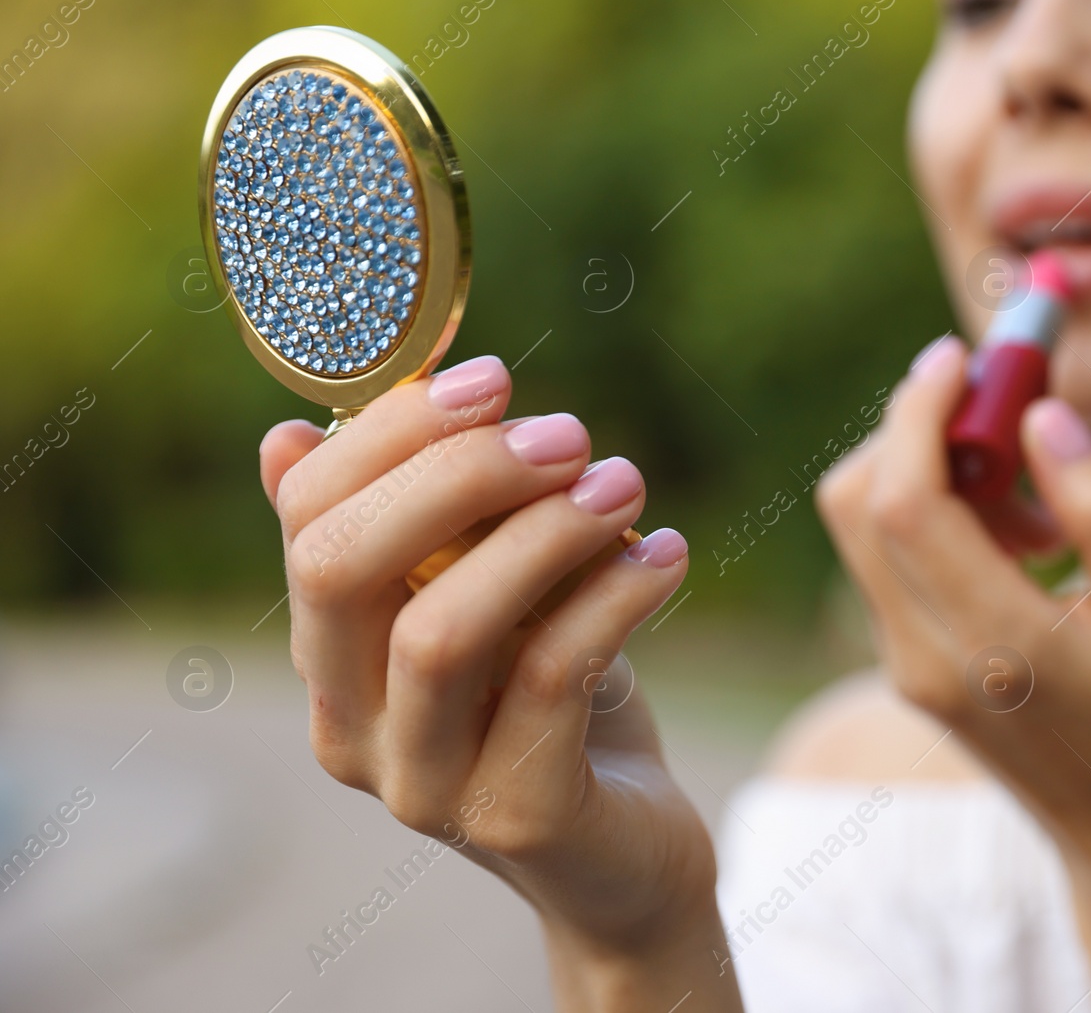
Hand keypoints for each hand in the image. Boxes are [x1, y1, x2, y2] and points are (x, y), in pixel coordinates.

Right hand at [257, 355, 716, 959]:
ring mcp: (423, 785)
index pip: (309, 523)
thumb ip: (419, 529)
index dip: (390, 434)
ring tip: (624, 485)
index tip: (495, 379)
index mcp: (333, 659)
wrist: (627, 851)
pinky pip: (550, 679)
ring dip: (543, 533)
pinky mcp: (514, 816)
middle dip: (456, 475)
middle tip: (565, 432)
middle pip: (344, 571)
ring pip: (442, 631)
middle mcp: (351, 728)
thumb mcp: (489, 602)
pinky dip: (613, 596)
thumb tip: (285, 437)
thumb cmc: (554, 703)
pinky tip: (666, 555)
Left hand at [816, 337, 1090, 870]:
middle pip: (858, 501)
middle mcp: (925, 658)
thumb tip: (1043, 415)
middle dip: (917, 428)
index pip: (905, 502)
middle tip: (1006, 411)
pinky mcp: (906, 663)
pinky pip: (892, 558)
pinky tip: (1027, 544)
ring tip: (1044, 512)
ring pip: (866, 525)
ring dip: (935, 473)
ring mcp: (905, 666)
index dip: (920, 412)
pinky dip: (939, 516)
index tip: (966, 358)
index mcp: (996, 649)